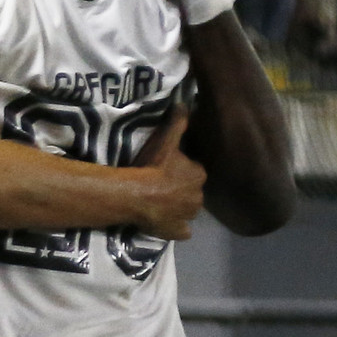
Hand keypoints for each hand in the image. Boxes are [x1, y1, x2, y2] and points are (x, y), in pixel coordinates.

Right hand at [133, 107, 204, 239]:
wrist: (137, 196)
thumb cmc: (153, 166)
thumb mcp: (166, 139)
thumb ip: (178, 122)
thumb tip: (184, 104)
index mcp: (199, 175)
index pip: (194, 171)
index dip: (182, 170)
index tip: (168, 169)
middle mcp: (199, 197)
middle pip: (192, 192)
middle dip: (182, 190)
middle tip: (163, 186)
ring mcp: (188, 217)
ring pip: (187, 210)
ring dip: (178, 207)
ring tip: (161, 203)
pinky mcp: (178, 232)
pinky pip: (182, 231)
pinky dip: (177, 228)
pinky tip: (166, 223)